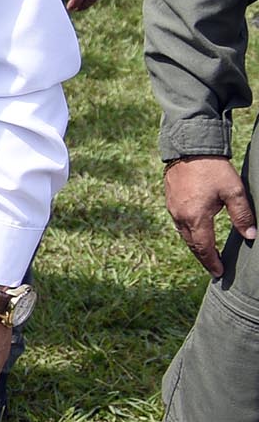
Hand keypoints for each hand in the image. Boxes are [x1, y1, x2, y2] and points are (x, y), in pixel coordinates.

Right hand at [165, 156, 254, 276]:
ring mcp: (173, 209)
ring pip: (184, 235)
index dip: (213, 262)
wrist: (189, 149)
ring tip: (207, 252)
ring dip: (196, 246)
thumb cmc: (213, 169)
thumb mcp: (234, 191)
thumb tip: (251, 236)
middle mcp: (181, 216)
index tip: (219, 273)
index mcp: (196, 217)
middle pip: (192, 245)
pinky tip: (196, 231)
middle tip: (214, 267)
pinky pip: (179, 224)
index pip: (205, 248)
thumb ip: (242, 215)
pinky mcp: (170, 201)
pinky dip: (189, 233)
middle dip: (203, 258)